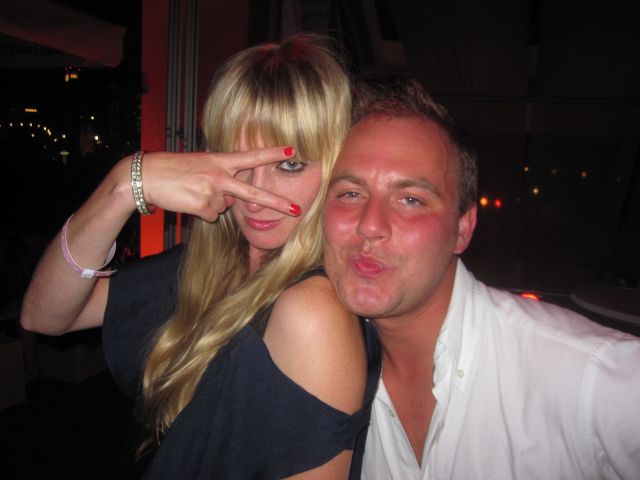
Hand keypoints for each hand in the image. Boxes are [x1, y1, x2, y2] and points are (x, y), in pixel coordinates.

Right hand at [136, 147, 299, 221]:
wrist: (147, 176)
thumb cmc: (174, 170)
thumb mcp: (201, 166)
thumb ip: (221, 179)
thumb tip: (232, 200)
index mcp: (220, 161)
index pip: (251, 156)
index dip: (272, 153)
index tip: (291, 150)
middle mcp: (219, 175)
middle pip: (253, 192)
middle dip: (277, 203)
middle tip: (296, 210)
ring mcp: (211, 191)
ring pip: (225, 207)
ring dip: (211, 203)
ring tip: (192, 191)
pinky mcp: (202, 206)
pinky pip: (211, 215)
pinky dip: (201, 211)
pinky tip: (188, 200)